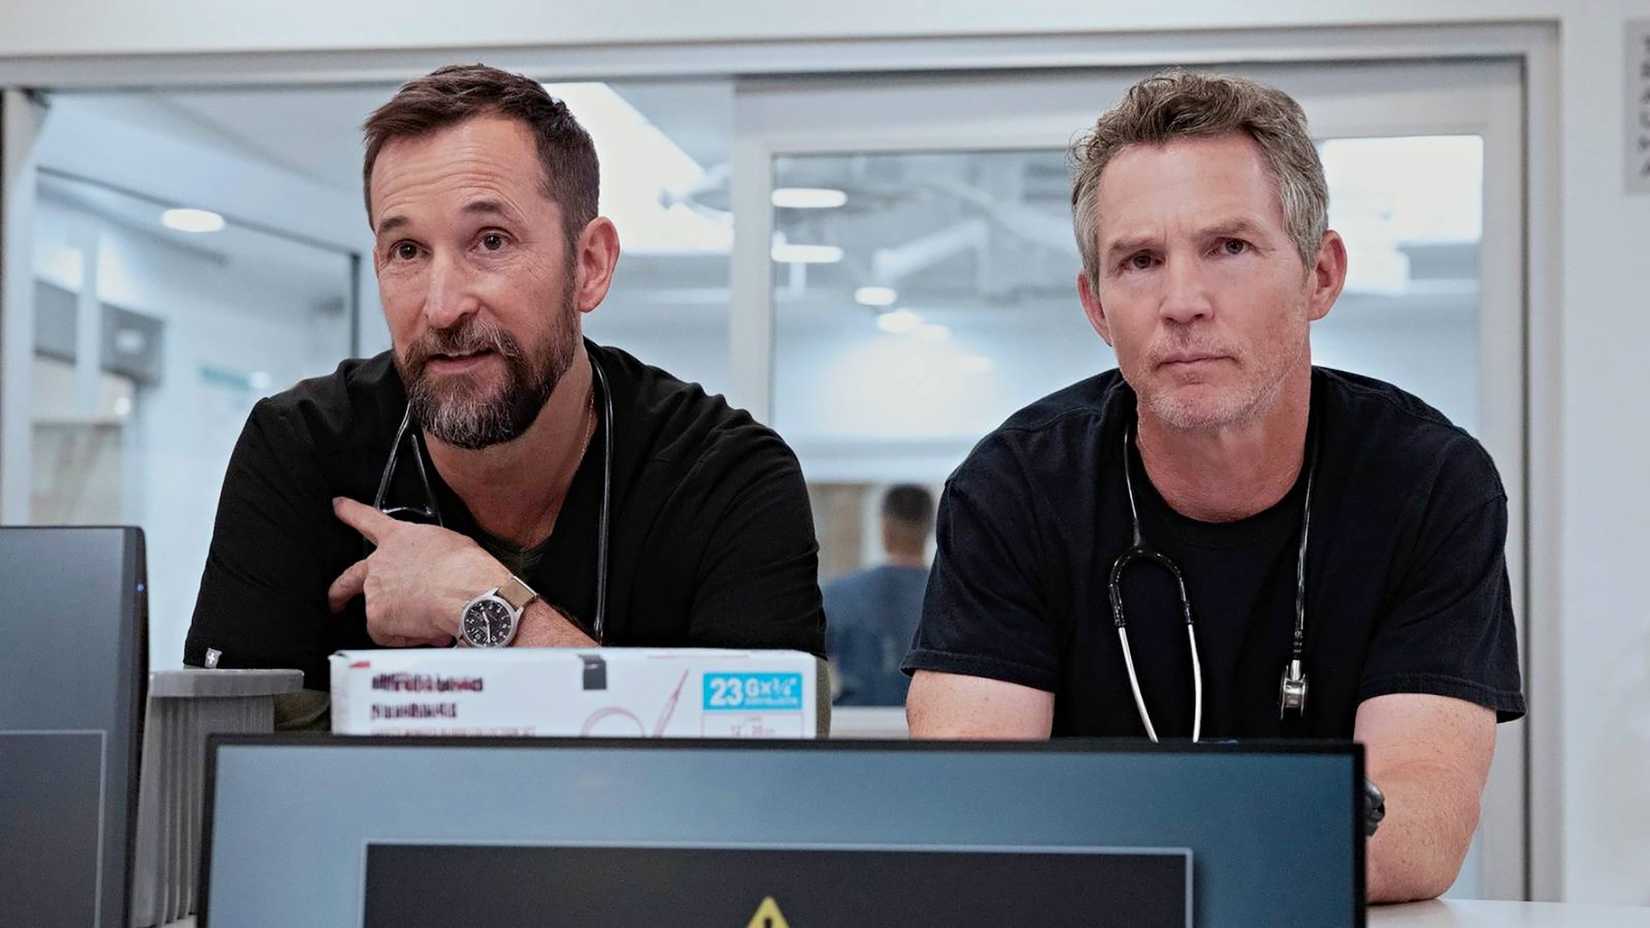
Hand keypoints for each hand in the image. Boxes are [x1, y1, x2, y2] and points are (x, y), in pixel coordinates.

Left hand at [328, 497, 508, 646]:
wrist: (467, 590)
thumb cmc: (466, 567)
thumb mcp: (449, 546)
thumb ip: (430, 557)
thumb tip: (434, 575)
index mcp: (400, 538)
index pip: (368, 519)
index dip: (350, 511)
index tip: (339, 506)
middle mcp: (381, 562)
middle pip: (351, 576)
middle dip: (339, 590)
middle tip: (336, 601)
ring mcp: (376, 590)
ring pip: (379, 612)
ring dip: (399, 620)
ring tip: (428, 620)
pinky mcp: (377, 616)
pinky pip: (389, 634)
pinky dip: (407, 636)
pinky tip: (426, 629)